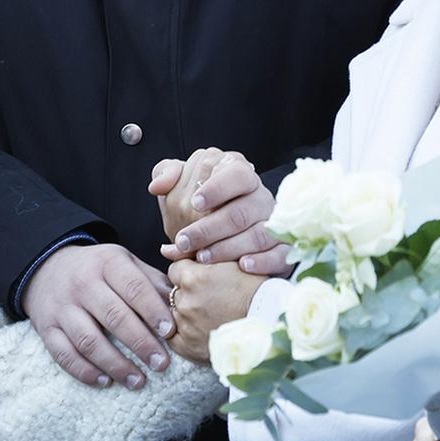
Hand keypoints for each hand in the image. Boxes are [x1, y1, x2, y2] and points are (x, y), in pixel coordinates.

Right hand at [22, 243, 174, 389]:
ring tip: (139, 381)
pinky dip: (84, 371)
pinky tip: (106, 382)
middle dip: (140, 342)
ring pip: (88, 340)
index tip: (170, 332)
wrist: (48, 267)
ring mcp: (62, 307)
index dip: (152, 310)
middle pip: (113, 315)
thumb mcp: (124, 262)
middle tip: (161, 364)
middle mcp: (82, 283)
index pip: (133, 287)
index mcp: (107, 263)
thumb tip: (180, 303)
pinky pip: (64, 354)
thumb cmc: (98, 269)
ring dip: (115, 364)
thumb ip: (151, 281)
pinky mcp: (47, 328)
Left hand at [150, 149, 285, 272]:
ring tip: (202, 257)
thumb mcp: (180, 186)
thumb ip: (167, 174)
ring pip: (259, 234)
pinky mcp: (282, 249)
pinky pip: (280, 254)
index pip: (236, 174)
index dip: (217, 188)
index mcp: (239, 174)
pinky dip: (263, 261)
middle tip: (184, 241)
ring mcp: (274, 224)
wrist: (218, 238)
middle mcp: (261, 197)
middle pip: (243, 211)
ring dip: (229, 248)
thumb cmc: (198, 208)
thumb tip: (157, 186)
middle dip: (211, 229)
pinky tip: (242, 266)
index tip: (194, 203)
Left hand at [164, 258, 264, 363]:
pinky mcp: (188, 347)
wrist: (271, 321)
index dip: (189, 273)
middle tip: (211, 298)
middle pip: (174, 292)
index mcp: (192, 277)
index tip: (203, 279)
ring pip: (175, 313)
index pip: (175, 269)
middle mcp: (185, 302)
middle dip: (188, 293)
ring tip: (211, 314)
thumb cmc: (256, 288)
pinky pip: (175, 337)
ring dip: (187, 312)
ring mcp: (186, 326)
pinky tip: (203, 329)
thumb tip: (165, 249)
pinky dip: (185, 332)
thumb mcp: (230, 261)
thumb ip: (198, 253)